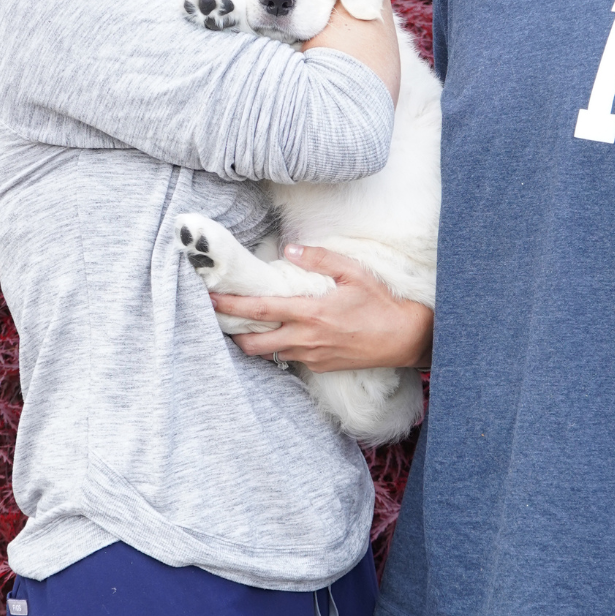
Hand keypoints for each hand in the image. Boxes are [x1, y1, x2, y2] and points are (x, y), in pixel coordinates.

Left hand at [211, 244, 432, 372]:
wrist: (403, 339)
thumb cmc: (380, 303)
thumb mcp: (354, 272)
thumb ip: (320, 259)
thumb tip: (291, 248)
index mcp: (310, 313)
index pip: (260, 310)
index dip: (231, 306)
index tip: (211, 298)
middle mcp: (306, 338)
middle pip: (253, 343)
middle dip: (232, 332)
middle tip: (219, 318)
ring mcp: (312, 356)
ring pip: (269, 353)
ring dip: (254, 341)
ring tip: (245, 325)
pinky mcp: (320, 366)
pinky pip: (291, 357)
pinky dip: (280, 346)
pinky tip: (283, 333)